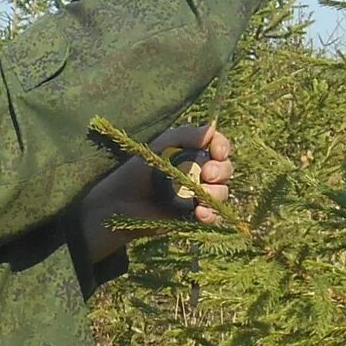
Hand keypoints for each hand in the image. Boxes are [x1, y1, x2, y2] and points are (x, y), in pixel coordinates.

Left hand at [82, 124, 232, 264]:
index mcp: (193, 151)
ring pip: (222, 191)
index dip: (222, 146)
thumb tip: (211, 130)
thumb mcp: (159, 146)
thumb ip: (184, 135)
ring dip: (217, 192)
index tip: (216, 151)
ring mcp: (198, 194)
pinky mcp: (194, 215)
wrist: (120, 201)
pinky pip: (213, 214)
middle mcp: (200, 171)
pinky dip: (210, 214)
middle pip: (225, 168)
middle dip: (221, 170)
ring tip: (201, 196)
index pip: (218, 146)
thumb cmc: (136, 169)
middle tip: (207, 174)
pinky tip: (200, 213)